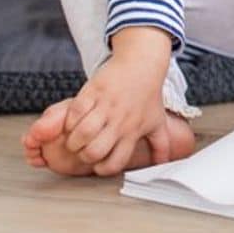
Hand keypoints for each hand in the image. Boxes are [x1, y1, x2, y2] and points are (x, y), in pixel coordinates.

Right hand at [63, 27, 170, 174]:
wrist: (142, 63)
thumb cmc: (148, 93)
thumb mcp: (157, 122)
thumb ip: (160, 145)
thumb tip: (163, 164)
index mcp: (132, 132)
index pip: (115, 163)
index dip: (102, 169)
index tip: (98, 163)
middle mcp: (119, 122)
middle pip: (94, 152)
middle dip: (83, 156)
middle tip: (82, 149)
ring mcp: (106, 106)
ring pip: (82, 134)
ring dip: (73, 140)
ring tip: (75, 136)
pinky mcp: (93, 92)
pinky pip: (75, 112)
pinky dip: (69, 120)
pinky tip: (74, 120)